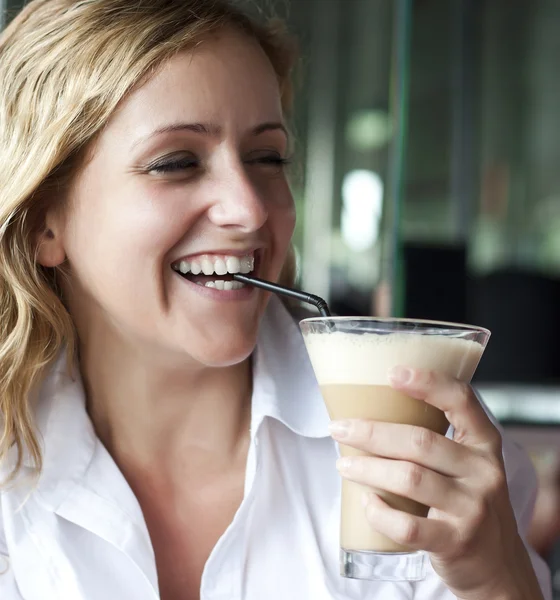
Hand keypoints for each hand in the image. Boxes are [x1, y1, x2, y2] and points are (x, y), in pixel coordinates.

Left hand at [329, 367, 543, 599]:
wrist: (497, 564)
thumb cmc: (466, 502)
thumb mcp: (465, 465)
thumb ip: (434, 441)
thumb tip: (369, 413)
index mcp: (483, 443)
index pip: (461, 400)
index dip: (428, 383)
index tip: (392, 373)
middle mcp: (483, 471)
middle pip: (420, 441)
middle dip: (372, 432)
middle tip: (339, 428)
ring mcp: (472, 509)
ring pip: (410, 478)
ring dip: (368, 468)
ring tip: (343, 464)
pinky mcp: (455, 542)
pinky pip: (408, 526)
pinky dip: (379, 512)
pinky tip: (366, 502)